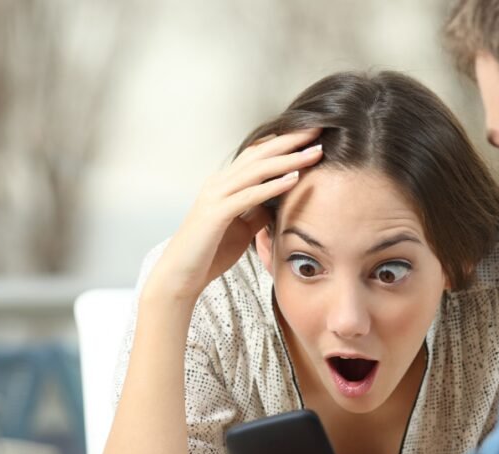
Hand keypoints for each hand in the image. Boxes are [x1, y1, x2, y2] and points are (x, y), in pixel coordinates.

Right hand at [147, 128, 322, 301]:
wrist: (181, 275)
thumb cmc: (210, 253)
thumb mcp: (241, 228)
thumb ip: (256, 212)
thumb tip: (276, 203)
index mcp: (224, 184)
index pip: (256, 156)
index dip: (282, 144)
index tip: (309, 138)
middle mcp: (218, 183)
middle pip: (259, 154)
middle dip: (290, 142)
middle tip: (317, 131)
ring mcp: (215, 196)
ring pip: (256, 170)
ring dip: (288, 160)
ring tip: (313, 153)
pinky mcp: (216, 214)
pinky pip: (249, 196)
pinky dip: (272, 186)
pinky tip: (293, 180)